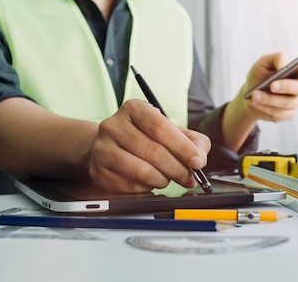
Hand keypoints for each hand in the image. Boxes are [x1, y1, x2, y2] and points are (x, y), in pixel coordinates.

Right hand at [88, 99, 210, 192]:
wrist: (110, 146)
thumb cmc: (146, 137)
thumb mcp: (172, 131)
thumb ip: (193, 141)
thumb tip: (199, 158)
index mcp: (134, 109)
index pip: (161, 128)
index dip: (183, 147)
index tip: (197, 162)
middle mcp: (113, 125)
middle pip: (153, 151)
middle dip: (177, 169)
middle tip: (189, 178)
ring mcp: (102, 148)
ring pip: (141, 171)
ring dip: (162, 180)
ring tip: (168, 179)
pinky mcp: (97, 170)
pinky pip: (129, 186)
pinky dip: (146, 188)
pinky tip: (150, 182)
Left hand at [242, 52, 297, 121]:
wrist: (249, 96)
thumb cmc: (260, 76)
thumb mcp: (264, 62)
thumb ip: (276, 58)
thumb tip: (284, 64)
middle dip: (287, 86)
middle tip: (272, 85)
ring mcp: (295, 102)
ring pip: (288, 102)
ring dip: (269, 99)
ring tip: (255, 94)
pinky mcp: (288, 114)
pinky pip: (280, 113)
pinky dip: (265, 107)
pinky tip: (255, 102)